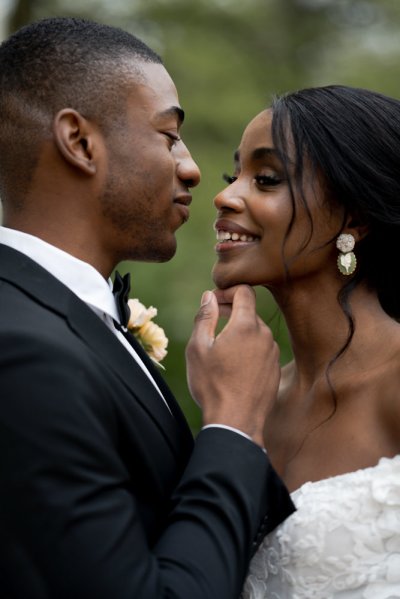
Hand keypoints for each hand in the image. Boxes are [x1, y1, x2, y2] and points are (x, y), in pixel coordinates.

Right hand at [186, 286, 279, 446]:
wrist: (236, 422)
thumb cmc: (213, 385)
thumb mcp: (198, 347)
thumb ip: (204, 316)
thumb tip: (209, 296)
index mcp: (246, 326)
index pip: (245, 291)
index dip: (227, 291)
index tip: (214, 301)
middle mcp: (265, 336)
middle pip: (249, 312)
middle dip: (230, 313)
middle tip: (211, 324)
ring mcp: (273, 354)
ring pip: (255, 332)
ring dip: (239, 333)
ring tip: (220, 351)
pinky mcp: (275, 369)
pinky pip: (261, 350)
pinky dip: (248, 350)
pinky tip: (233, 367)